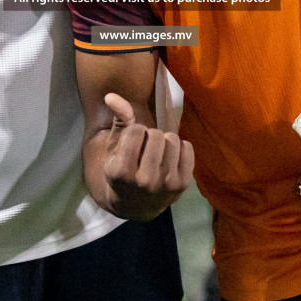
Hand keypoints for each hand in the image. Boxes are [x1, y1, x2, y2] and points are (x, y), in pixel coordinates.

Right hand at [100, 92, 193, 221]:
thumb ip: (117, 120)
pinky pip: (188, 148)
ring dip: (165, 141)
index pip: (136, 130)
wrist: (136, 205)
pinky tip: (170, 158)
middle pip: (156, 134)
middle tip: (145, 149)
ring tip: (157, 152)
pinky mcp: (183, 185)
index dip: (134, 132)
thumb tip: (112, 95)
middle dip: (150, 135)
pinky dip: (180, 148)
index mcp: (121, 172)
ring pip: (173, 139)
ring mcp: (165, 184)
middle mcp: (144, 181)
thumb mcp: (114, 148)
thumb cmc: (122, 170)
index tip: (132, 144)